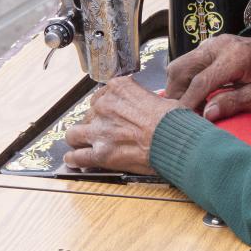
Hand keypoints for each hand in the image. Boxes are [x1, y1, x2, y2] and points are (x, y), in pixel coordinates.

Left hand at [63, 76, 185, 174]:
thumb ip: (143, 100)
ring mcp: (100, 130)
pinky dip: (75, 160)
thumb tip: (149, 106)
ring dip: (79, 139)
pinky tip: (74, 161)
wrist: (177, 140)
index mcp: (119, 89)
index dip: (106, 108)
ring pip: (74, 134)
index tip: (110, 115)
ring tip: (82, 144)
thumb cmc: (174, 121)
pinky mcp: (101, 153)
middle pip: (88, 115)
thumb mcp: (159, 98)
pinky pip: (78, 157)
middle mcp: (105, 106)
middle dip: (95, 124)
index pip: (102, 95)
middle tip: (104, 132)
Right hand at [164, 32, 250, 121]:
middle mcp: (219, 45)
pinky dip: (185, 80)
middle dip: (176, 95)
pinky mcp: (209, 44)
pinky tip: (196, 95)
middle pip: (180, 69)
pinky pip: (187, 62)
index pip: (200, 82)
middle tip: (183, 115)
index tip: (181, 121)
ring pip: (179, 65)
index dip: (188, 103)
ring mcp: (212, 42)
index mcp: (236, 58)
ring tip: (190, 107)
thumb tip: (207, 115)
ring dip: (178, 87)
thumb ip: (235, 103)